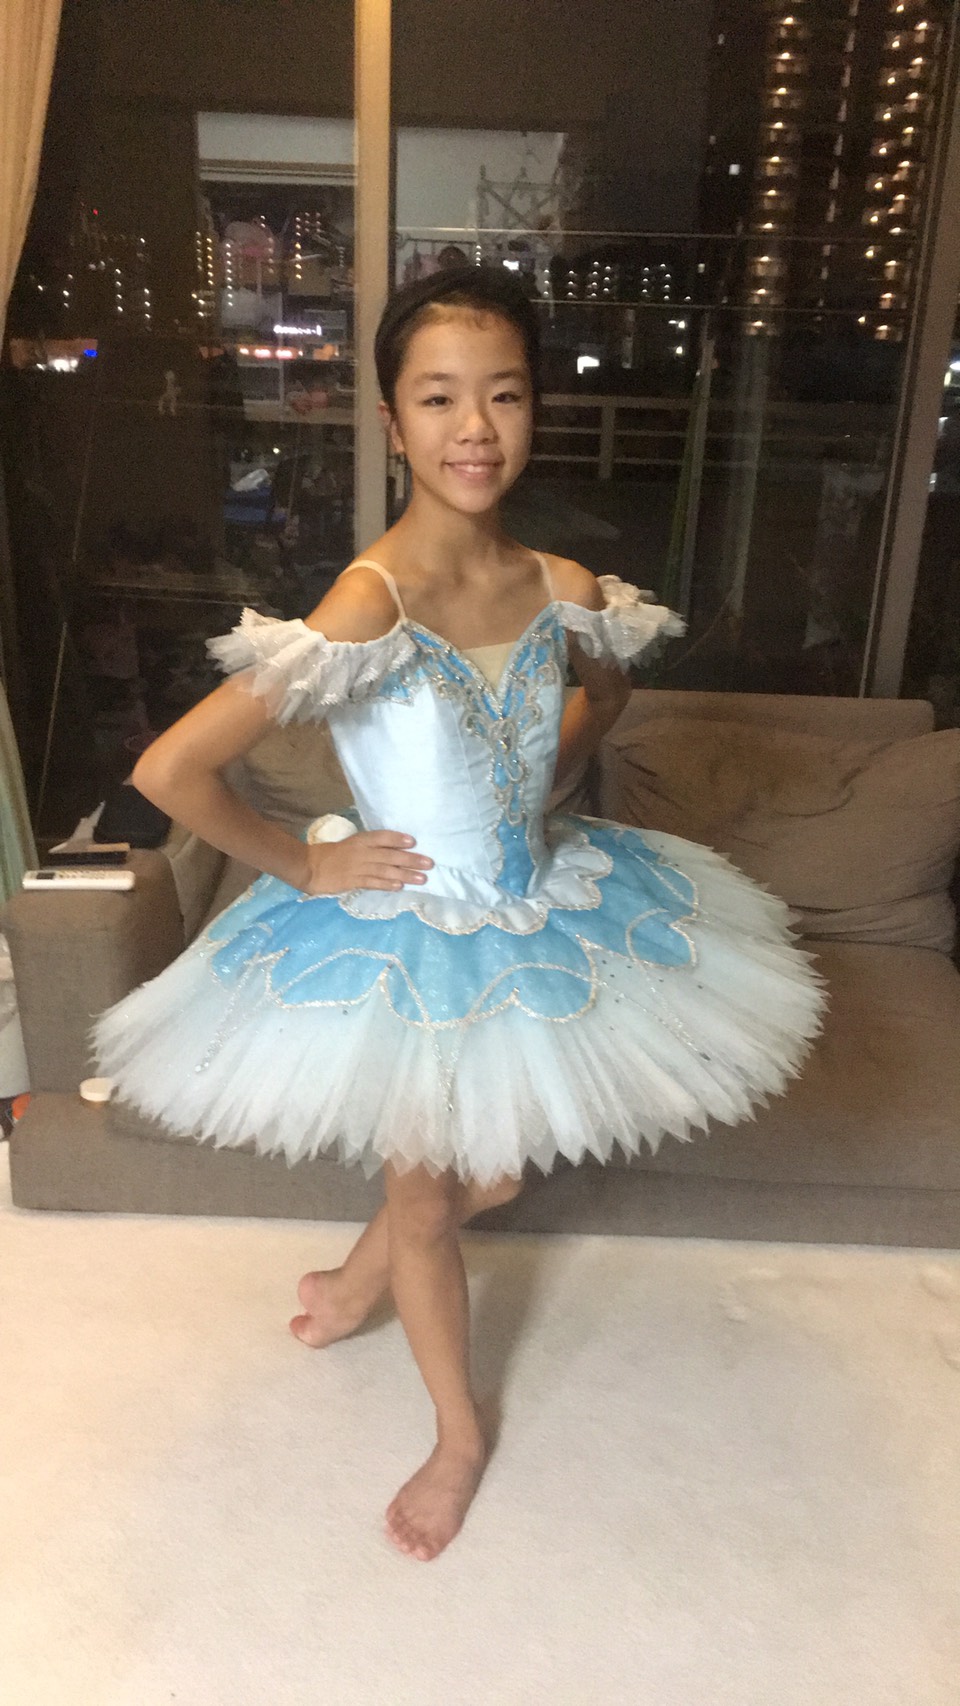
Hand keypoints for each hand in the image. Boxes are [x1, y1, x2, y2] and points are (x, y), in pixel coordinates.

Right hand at [300, 831, 432, 895]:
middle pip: (390, 855)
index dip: (397, 838)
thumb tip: (394, 849)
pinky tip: (400, 886)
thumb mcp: (351, 844)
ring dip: (405, 874)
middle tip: (429, 863)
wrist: (310, 866)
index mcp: (360, 840)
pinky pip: (373, 883)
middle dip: (411, 859)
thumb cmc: (331, 854)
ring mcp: (358, 868)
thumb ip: (370, 846)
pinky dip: (387, 884)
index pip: (382, 837)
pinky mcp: (353, 882)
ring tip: (422, 878)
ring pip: (386, 870)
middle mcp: (362, 852)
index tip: (413, 841)